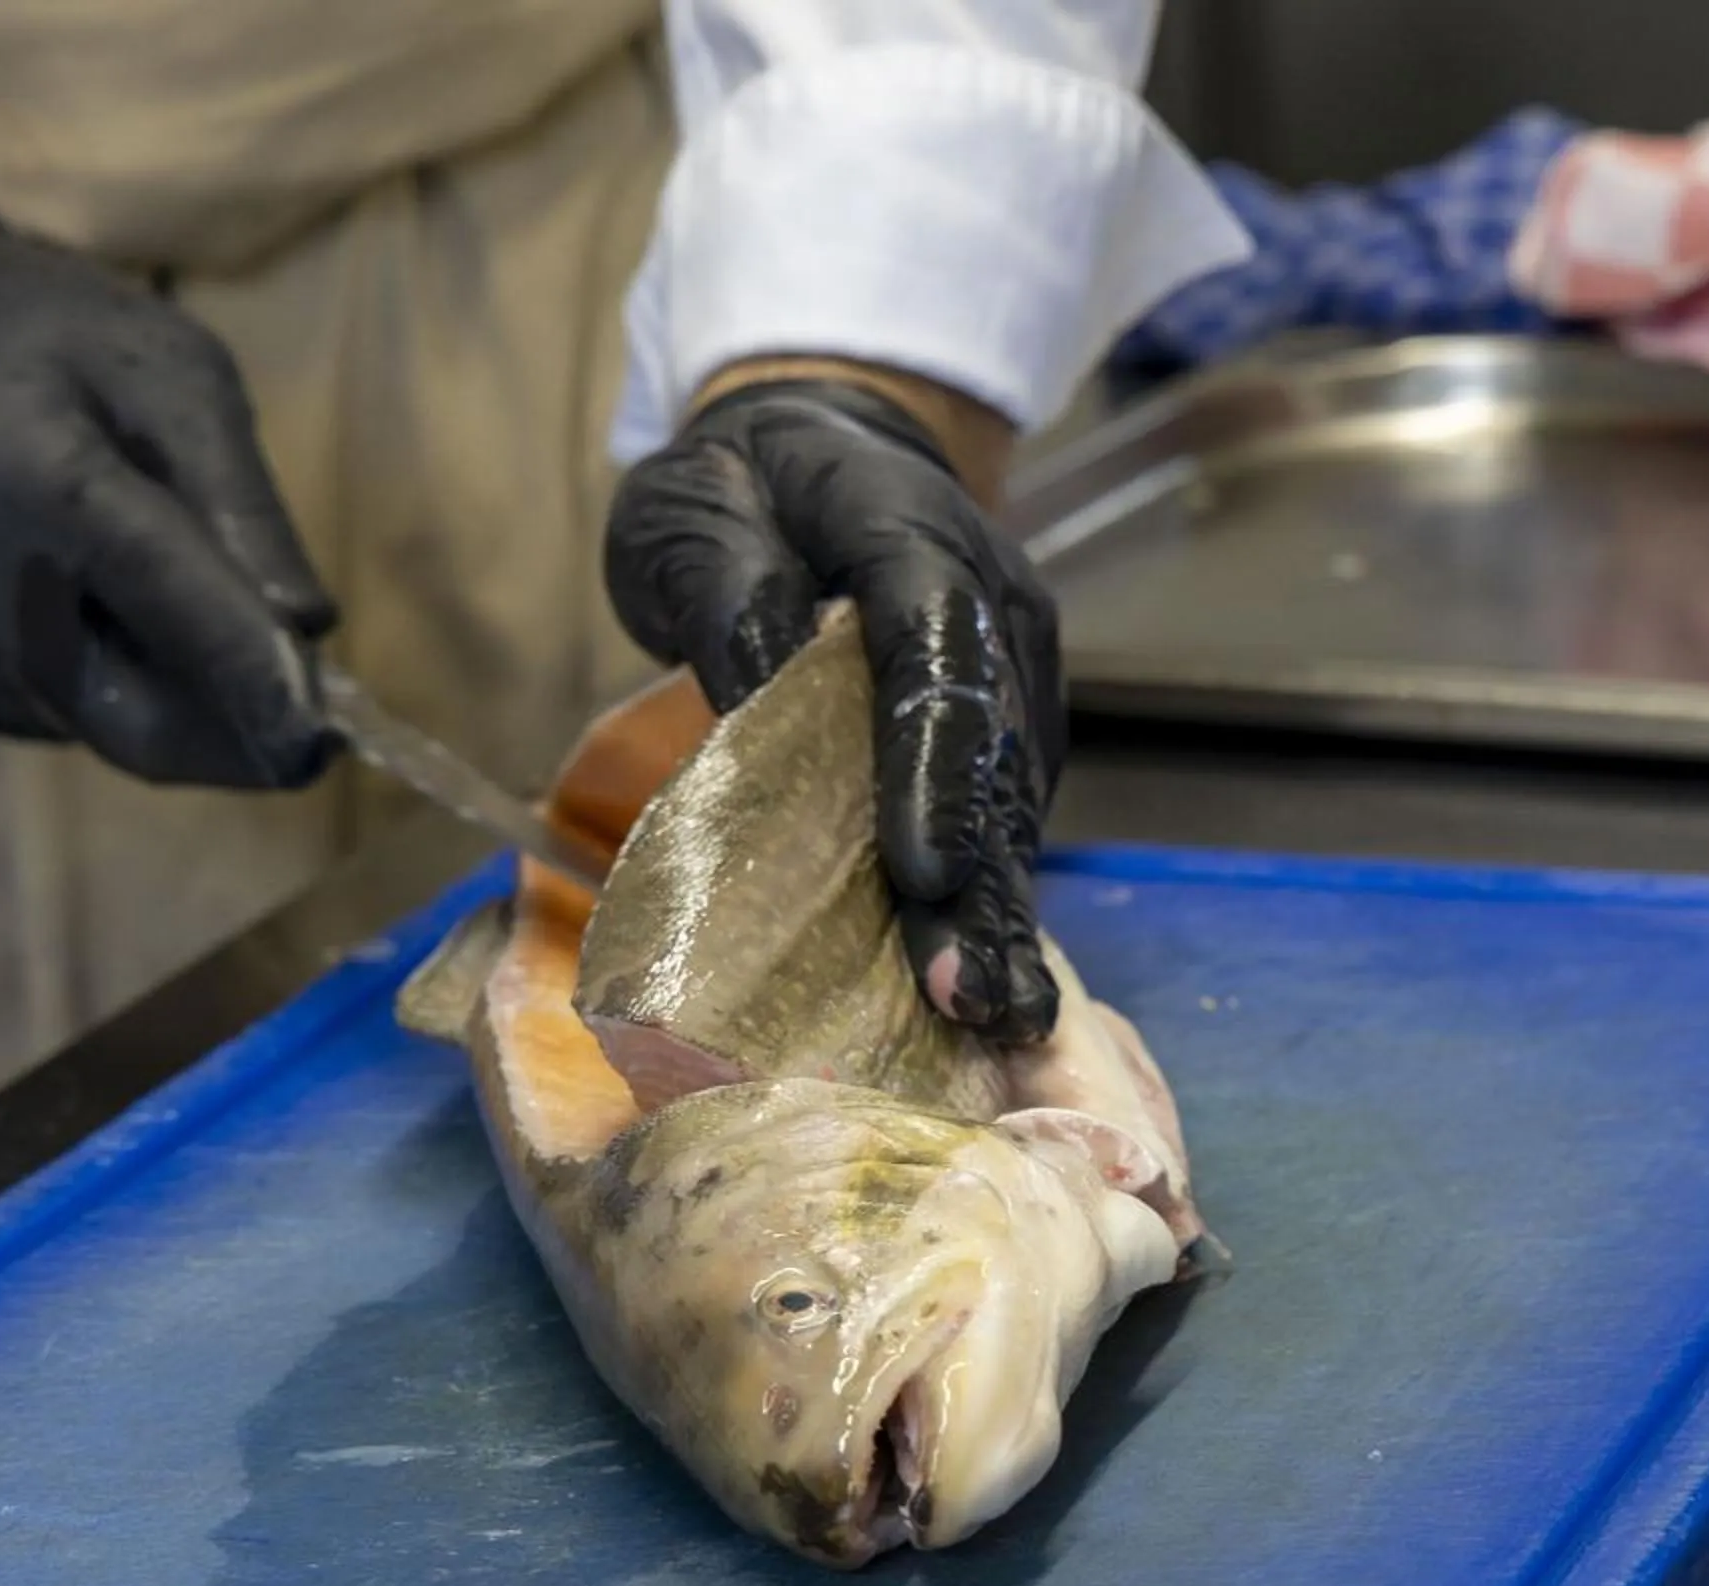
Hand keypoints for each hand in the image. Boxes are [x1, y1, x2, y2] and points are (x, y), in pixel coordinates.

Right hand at [0, 205, 335, 788]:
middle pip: (137, 718)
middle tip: (312, 715)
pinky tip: (128, 611)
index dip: (251, 680)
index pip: (163, 600)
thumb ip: (240, 502)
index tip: (320, 744)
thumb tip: (307, 624)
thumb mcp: (174, 375)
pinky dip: (132, 688)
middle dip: (238, 734)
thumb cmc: (51, 343)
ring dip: (190, 706)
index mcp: (38, 477)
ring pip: (114, 727)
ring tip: (212, 617)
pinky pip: (74, 714)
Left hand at [603, 370, 1064, 1042]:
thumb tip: (760, 708)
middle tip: (971, 998)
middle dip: (981, 886)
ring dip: (999, 916)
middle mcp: (995, 609)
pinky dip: (988, 904)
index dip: (933, 766)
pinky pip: (1001, 821)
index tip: (920, 873)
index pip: (935, 648)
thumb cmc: (744, 480)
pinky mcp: (1010, 729)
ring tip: (994, 1021)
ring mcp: (1015, 672)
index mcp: (912, 533)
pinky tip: (984, 994)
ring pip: (1012, 805)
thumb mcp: (694, 510)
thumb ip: (728, 592)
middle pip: (992, 756)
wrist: (835, 441)